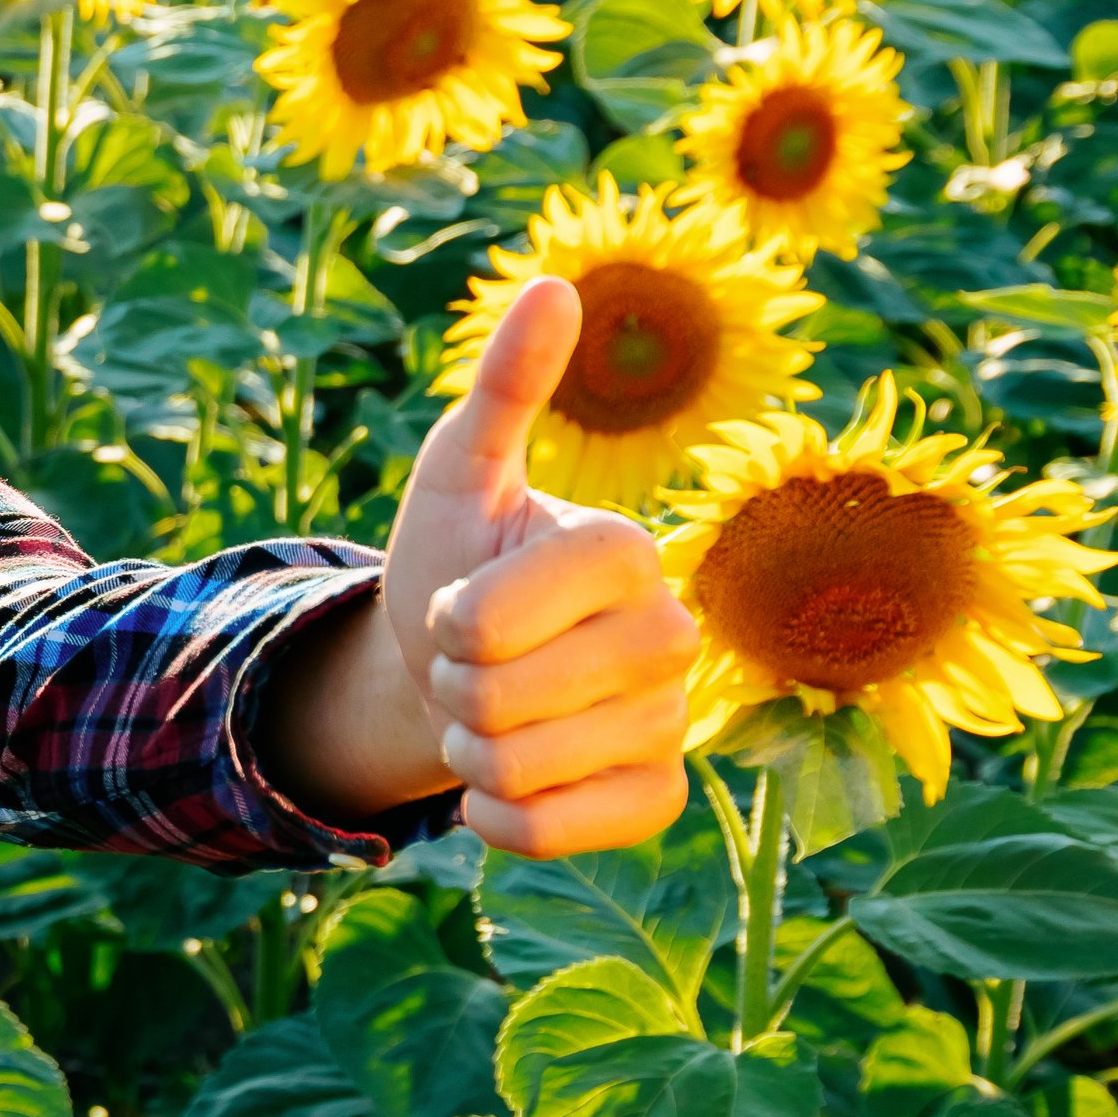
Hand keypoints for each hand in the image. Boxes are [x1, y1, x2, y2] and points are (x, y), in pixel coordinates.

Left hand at [381, 274, 699, 856]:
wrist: (459, 666)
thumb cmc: (458, 555)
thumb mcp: (459, 470)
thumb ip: (502, 386)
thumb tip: (554, 283)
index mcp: (628, 549)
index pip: (479, 623)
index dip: (441, 620)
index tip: (462, 598)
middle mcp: (676, 636)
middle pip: (494, 702)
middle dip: (450, 688)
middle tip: (473, 662)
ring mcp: (674, 724)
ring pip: (511, 774)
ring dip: (468, 750)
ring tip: (492, 708)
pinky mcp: (661, 801)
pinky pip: (542, 834)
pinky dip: (497, 817)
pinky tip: (515, 776)